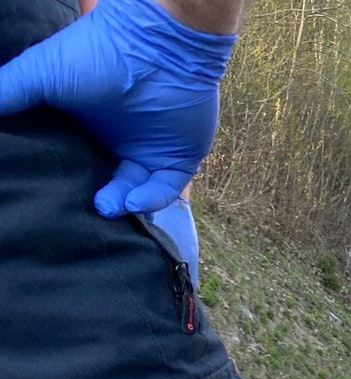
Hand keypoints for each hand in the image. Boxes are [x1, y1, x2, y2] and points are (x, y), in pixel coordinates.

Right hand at [0, 0, 235, 217]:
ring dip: (123, 202)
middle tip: (86, 208)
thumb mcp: (41, 74)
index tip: (48, 192)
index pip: (76, 161)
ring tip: (106, 205)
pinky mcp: (178, 156)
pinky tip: (133, 200)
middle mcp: (118, 140)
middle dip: (98, 199)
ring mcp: (149, 149)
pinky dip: (152, 198)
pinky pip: (167, 187)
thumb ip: (9, 94)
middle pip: (108, 182)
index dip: (65, 179)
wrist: (154, 44)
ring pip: (136, 190)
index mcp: (88, 125)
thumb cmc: (95, 53)